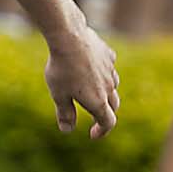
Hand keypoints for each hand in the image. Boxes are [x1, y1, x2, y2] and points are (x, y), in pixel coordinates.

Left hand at [44, 20, 120, 137]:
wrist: (69, 37)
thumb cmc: (61, 68)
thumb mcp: (59, 95)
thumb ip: (65, 114)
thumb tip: (68, 130)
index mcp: (98, 101)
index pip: (108, 123)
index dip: (101, 132)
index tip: (92, 135)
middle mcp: (109, 87)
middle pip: (113, 106)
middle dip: (104, 115)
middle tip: (93, 119)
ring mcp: (110, 70)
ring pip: (113, 86)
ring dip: (106, 94)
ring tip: (92, 93)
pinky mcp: (109, 55)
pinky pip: (109, 68)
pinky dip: (103, 73)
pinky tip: (92, 70)